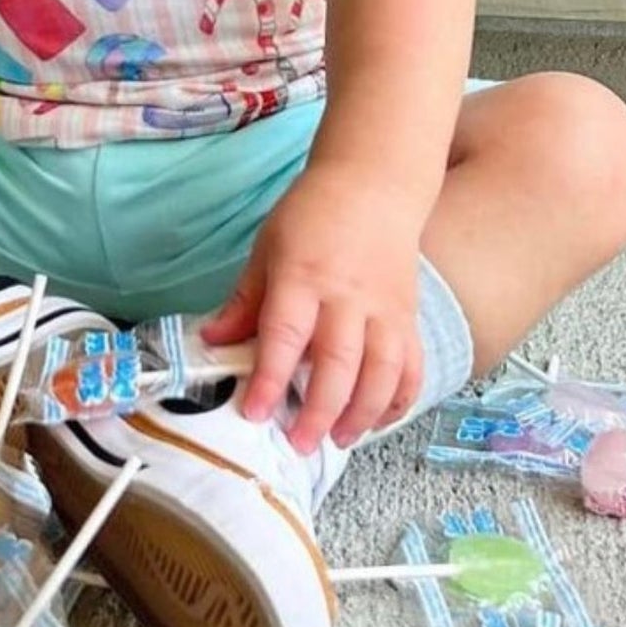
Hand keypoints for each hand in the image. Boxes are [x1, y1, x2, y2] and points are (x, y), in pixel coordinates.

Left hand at [203, 162, 425, 451]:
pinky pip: (412, 365)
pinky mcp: (409, 315)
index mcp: (303, 275)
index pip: (285, 335)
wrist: (373, 183)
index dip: (271, 378)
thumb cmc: (312, 214)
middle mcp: (348, 295)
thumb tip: (213, 341)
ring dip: (362, 413)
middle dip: (318, 410)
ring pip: (382, 371)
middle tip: (299, 443)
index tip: (256, 413)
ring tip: (339, 440)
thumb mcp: (268, 247)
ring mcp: (385, 307)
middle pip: (338, 362)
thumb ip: (245, 300)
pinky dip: (400, 398)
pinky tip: (379, 420)